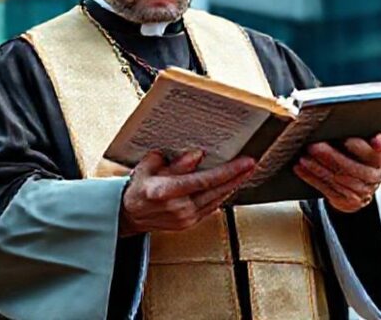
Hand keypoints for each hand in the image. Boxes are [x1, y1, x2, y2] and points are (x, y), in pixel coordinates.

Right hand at [119, 150, 254, 236]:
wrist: (128, 215)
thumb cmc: (138, 188)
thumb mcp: (149, 167)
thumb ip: (175, 163)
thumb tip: (197, 155)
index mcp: (165, 191)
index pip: (204, 180)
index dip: (228, 171)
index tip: (245, 162)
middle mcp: (178, 207)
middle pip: (216, 190)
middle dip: (237, 176)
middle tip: (252, 164)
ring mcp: (184, 218)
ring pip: (217, 200)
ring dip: (233, 185)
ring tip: (245, 172)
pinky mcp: (189, 224)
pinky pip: (212, 208)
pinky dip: (223, 196)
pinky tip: (231, 186)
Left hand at [293, 134, 380, 212]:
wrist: (363, 188)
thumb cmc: (360, 160)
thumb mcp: (366, 149)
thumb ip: (360, 138)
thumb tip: (343, 118)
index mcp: (380, 160)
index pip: (373, 153)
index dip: (360, 147)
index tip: (347, 139)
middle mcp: (373, 178)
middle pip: (351, 167)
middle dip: (330, 156)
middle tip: (314, 146)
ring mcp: (361, 192)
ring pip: (336, 179)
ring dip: (317, 168)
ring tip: (304, 157)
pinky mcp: (347, 202)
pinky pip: (327, 189)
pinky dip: (311, 178)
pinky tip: (300, 168)